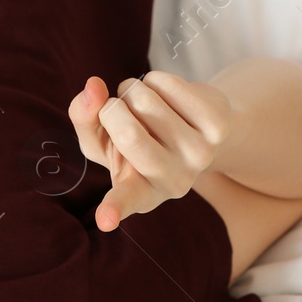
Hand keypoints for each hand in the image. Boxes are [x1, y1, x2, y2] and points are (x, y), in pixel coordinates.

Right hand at [67, 71, 233, 230]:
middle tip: (116, 109)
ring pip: (146, 103)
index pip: (125, 201)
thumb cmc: (138, 141)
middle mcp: (174, 183)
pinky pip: (169, 86)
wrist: (196, 127)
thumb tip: (93, 87)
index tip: (104, 221)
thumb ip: (83, 119)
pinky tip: (165, 94)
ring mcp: (200, 156)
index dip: (112, 209)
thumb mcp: (102, 139)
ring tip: (141, 103)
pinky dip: (156, 80)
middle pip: (127, 134)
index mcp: (140, 194)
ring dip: (132, 90)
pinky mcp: (218, 126)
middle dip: (111, 108)